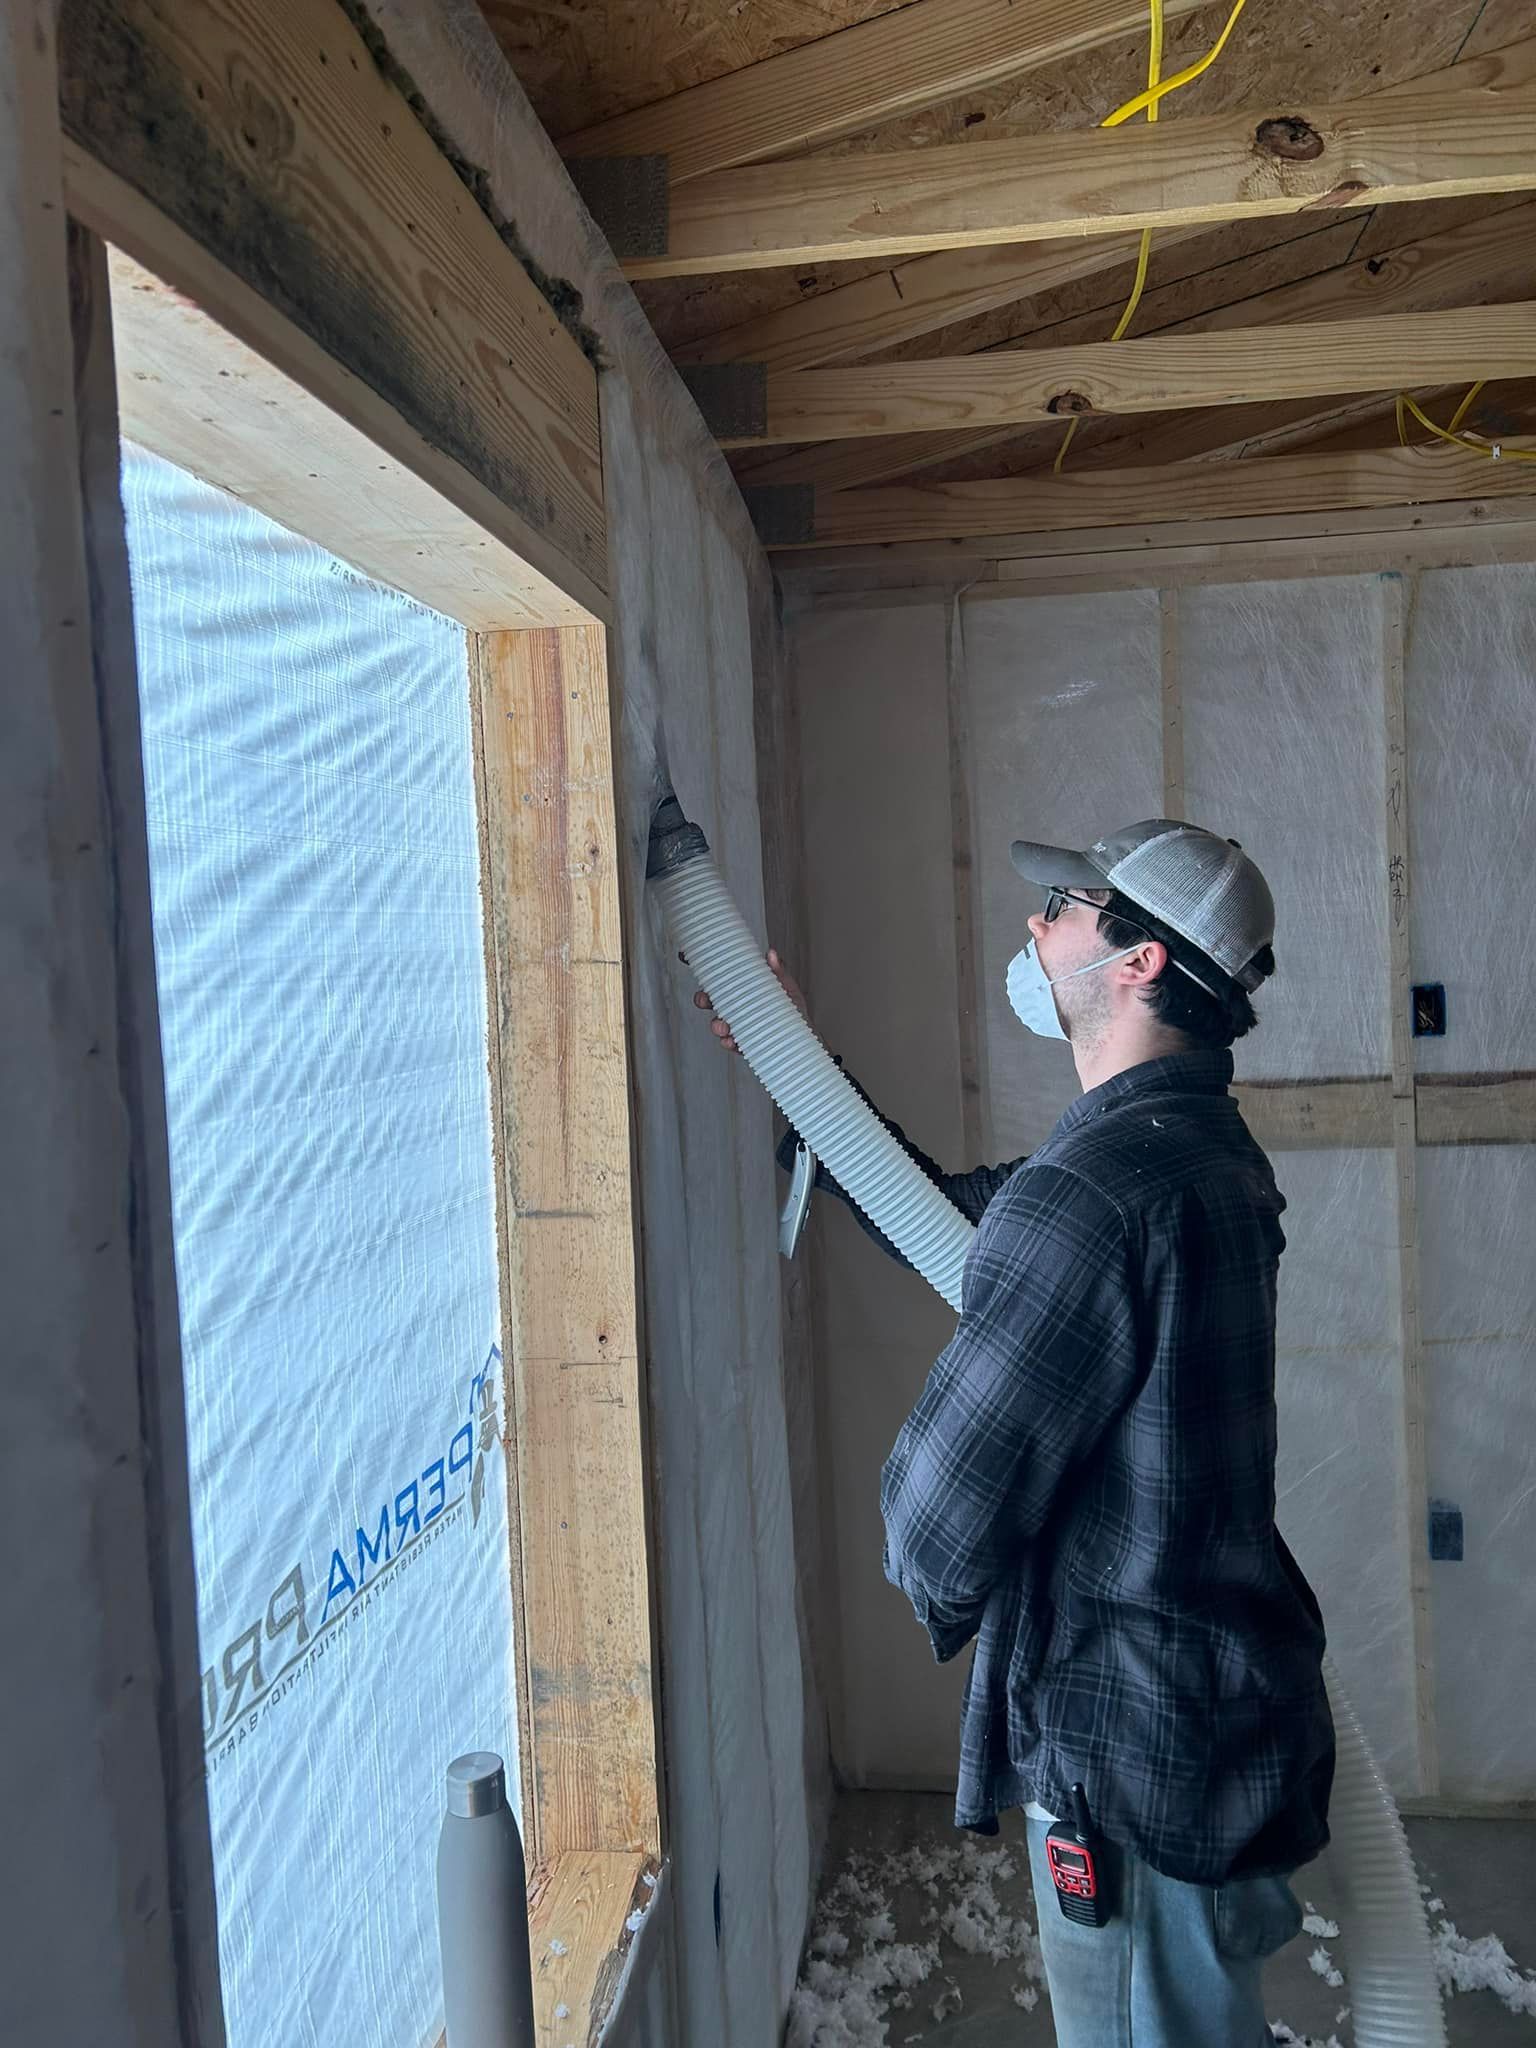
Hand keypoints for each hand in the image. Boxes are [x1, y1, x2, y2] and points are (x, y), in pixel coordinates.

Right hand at [684, 947, 806, 1053]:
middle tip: (704, 1000)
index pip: (718, 978)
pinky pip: (729, 1043)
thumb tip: (772, 955)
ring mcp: (736, 1025)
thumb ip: (779, 972)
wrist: (803, 1037)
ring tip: (723, 1026)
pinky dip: (728, 1042)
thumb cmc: (792, 1010)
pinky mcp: (742, 1043)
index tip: (685, 956)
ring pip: (717, 1023)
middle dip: (702, 1000)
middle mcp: (735, 1007)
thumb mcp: (787, 988)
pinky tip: (731, 1041)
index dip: (701, 968)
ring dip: (716, 1025)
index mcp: (741, 989)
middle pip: (709, 1001)